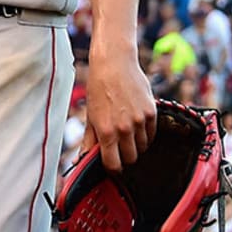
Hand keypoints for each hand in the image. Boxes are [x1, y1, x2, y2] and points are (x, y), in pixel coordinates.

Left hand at [81, 42, 156, 171]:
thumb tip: (80, 162)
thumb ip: (88, 141)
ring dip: (136, 144)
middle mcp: (124, 128)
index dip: (113, 168)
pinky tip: (136, 124)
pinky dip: (145, 134)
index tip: (112, 165)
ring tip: (127, 131)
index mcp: (106, 131)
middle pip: (131, 159)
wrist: (114, 63)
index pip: (114, 165)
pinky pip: (151, 135)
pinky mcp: (151, 112)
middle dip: (125, 157)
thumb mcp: (90, 115)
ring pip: (142, 147)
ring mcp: (140, 120)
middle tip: (119, 146)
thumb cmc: (98, 88)